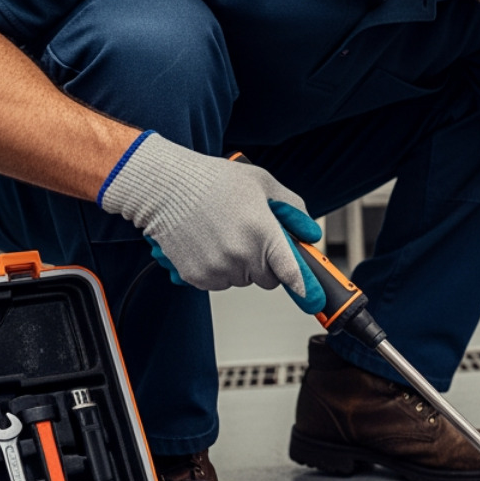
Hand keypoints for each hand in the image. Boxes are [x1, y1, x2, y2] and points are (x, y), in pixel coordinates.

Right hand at [98, 131, 325, 312]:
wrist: (165, 187)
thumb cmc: (213, 181)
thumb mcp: (263, 184)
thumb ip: (293, 209)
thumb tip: (309, 233)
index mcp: (263, 233)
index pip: (291, 272)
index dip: (305, 287)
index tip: (314, 299)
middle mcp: (241, 256)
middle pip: (267, 280)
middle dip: (265, 264)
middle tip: (250, 237)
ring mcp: (217, 269)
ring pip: (241, 281)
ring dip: (239, 266)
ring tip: (223, 234)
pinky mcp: (196, 277)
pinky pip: (218, 282)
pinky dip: (216, 269)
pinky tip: (207, 243)